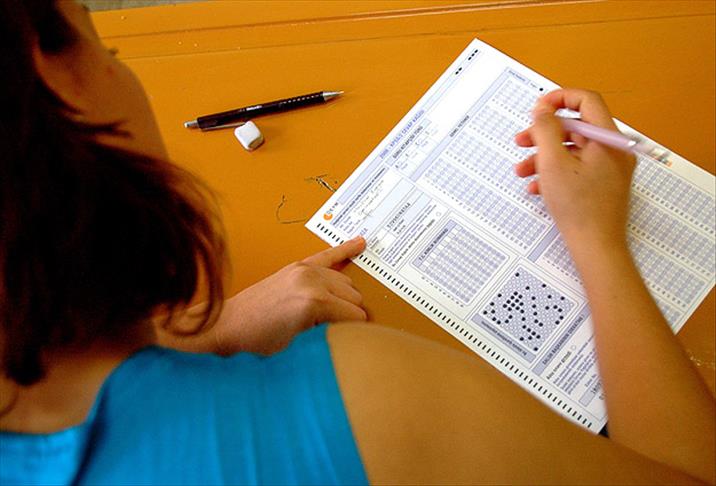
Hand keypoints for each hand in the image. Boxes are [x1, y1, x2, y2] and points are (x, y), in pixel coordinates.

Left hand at [214, 236, 367, 354]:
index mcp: (316, 302)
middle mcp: (313, 281)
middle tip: (338, 331)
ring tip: (333, 315)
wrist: (230, 325)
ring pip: (346, 282)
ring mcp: (305, 271)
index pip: (356, 316)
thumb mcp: (302, 344)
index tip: (352, 340)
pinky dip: (345, 249)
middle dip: (350, 316)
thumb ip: (331, 334)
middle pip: (355, 298)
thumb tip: (352, 331)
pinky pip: (328, 255)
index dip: (355, 332)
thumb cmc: (259, 340)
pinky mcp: (298, 267)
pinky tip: (360, 244)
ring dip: (345, 298)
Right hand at [513, 89, 635, 253]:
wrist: (596, 246)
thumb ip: (545, 129)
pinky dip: (554, 172)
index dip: (559, 99)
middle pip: (575, 127)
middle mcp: (613, 150)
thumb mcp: (553, 162)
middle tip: (523, 140)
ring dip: (543, 156)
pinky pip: (575, 168)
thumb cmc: (580, 209)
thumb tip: (543, 110)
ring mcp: (609, 169)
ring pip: (571, 150)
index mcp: (608, 139)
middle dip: (544, 134)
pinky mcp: (602, 184)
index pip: (586, 101)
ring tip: (523, 170)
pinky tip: (538, 186)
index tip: (539, 108)